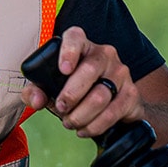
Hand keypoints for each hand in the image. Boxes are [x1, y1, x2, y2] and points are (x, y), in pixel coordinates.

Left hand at [20, 27, 143, 137]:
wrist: (113, 104)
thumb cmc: (75, 89)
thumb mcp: (51, 88)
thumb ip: (36, 91)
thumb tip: (35, 99)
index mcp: (82, 46)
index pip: (76, 37)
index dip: (69, 51)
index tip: (63, 69)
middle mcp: (104, 54)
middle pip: (90, 69)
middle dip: (71, 94)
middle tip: (61, 108)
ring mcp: (121, 73)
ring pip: (101, 95)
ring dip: (81, 115)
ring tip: (70, 122)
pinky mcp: (131, 94)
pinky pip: (113, 112)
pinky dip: (95, 125)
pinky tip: (84, 129)